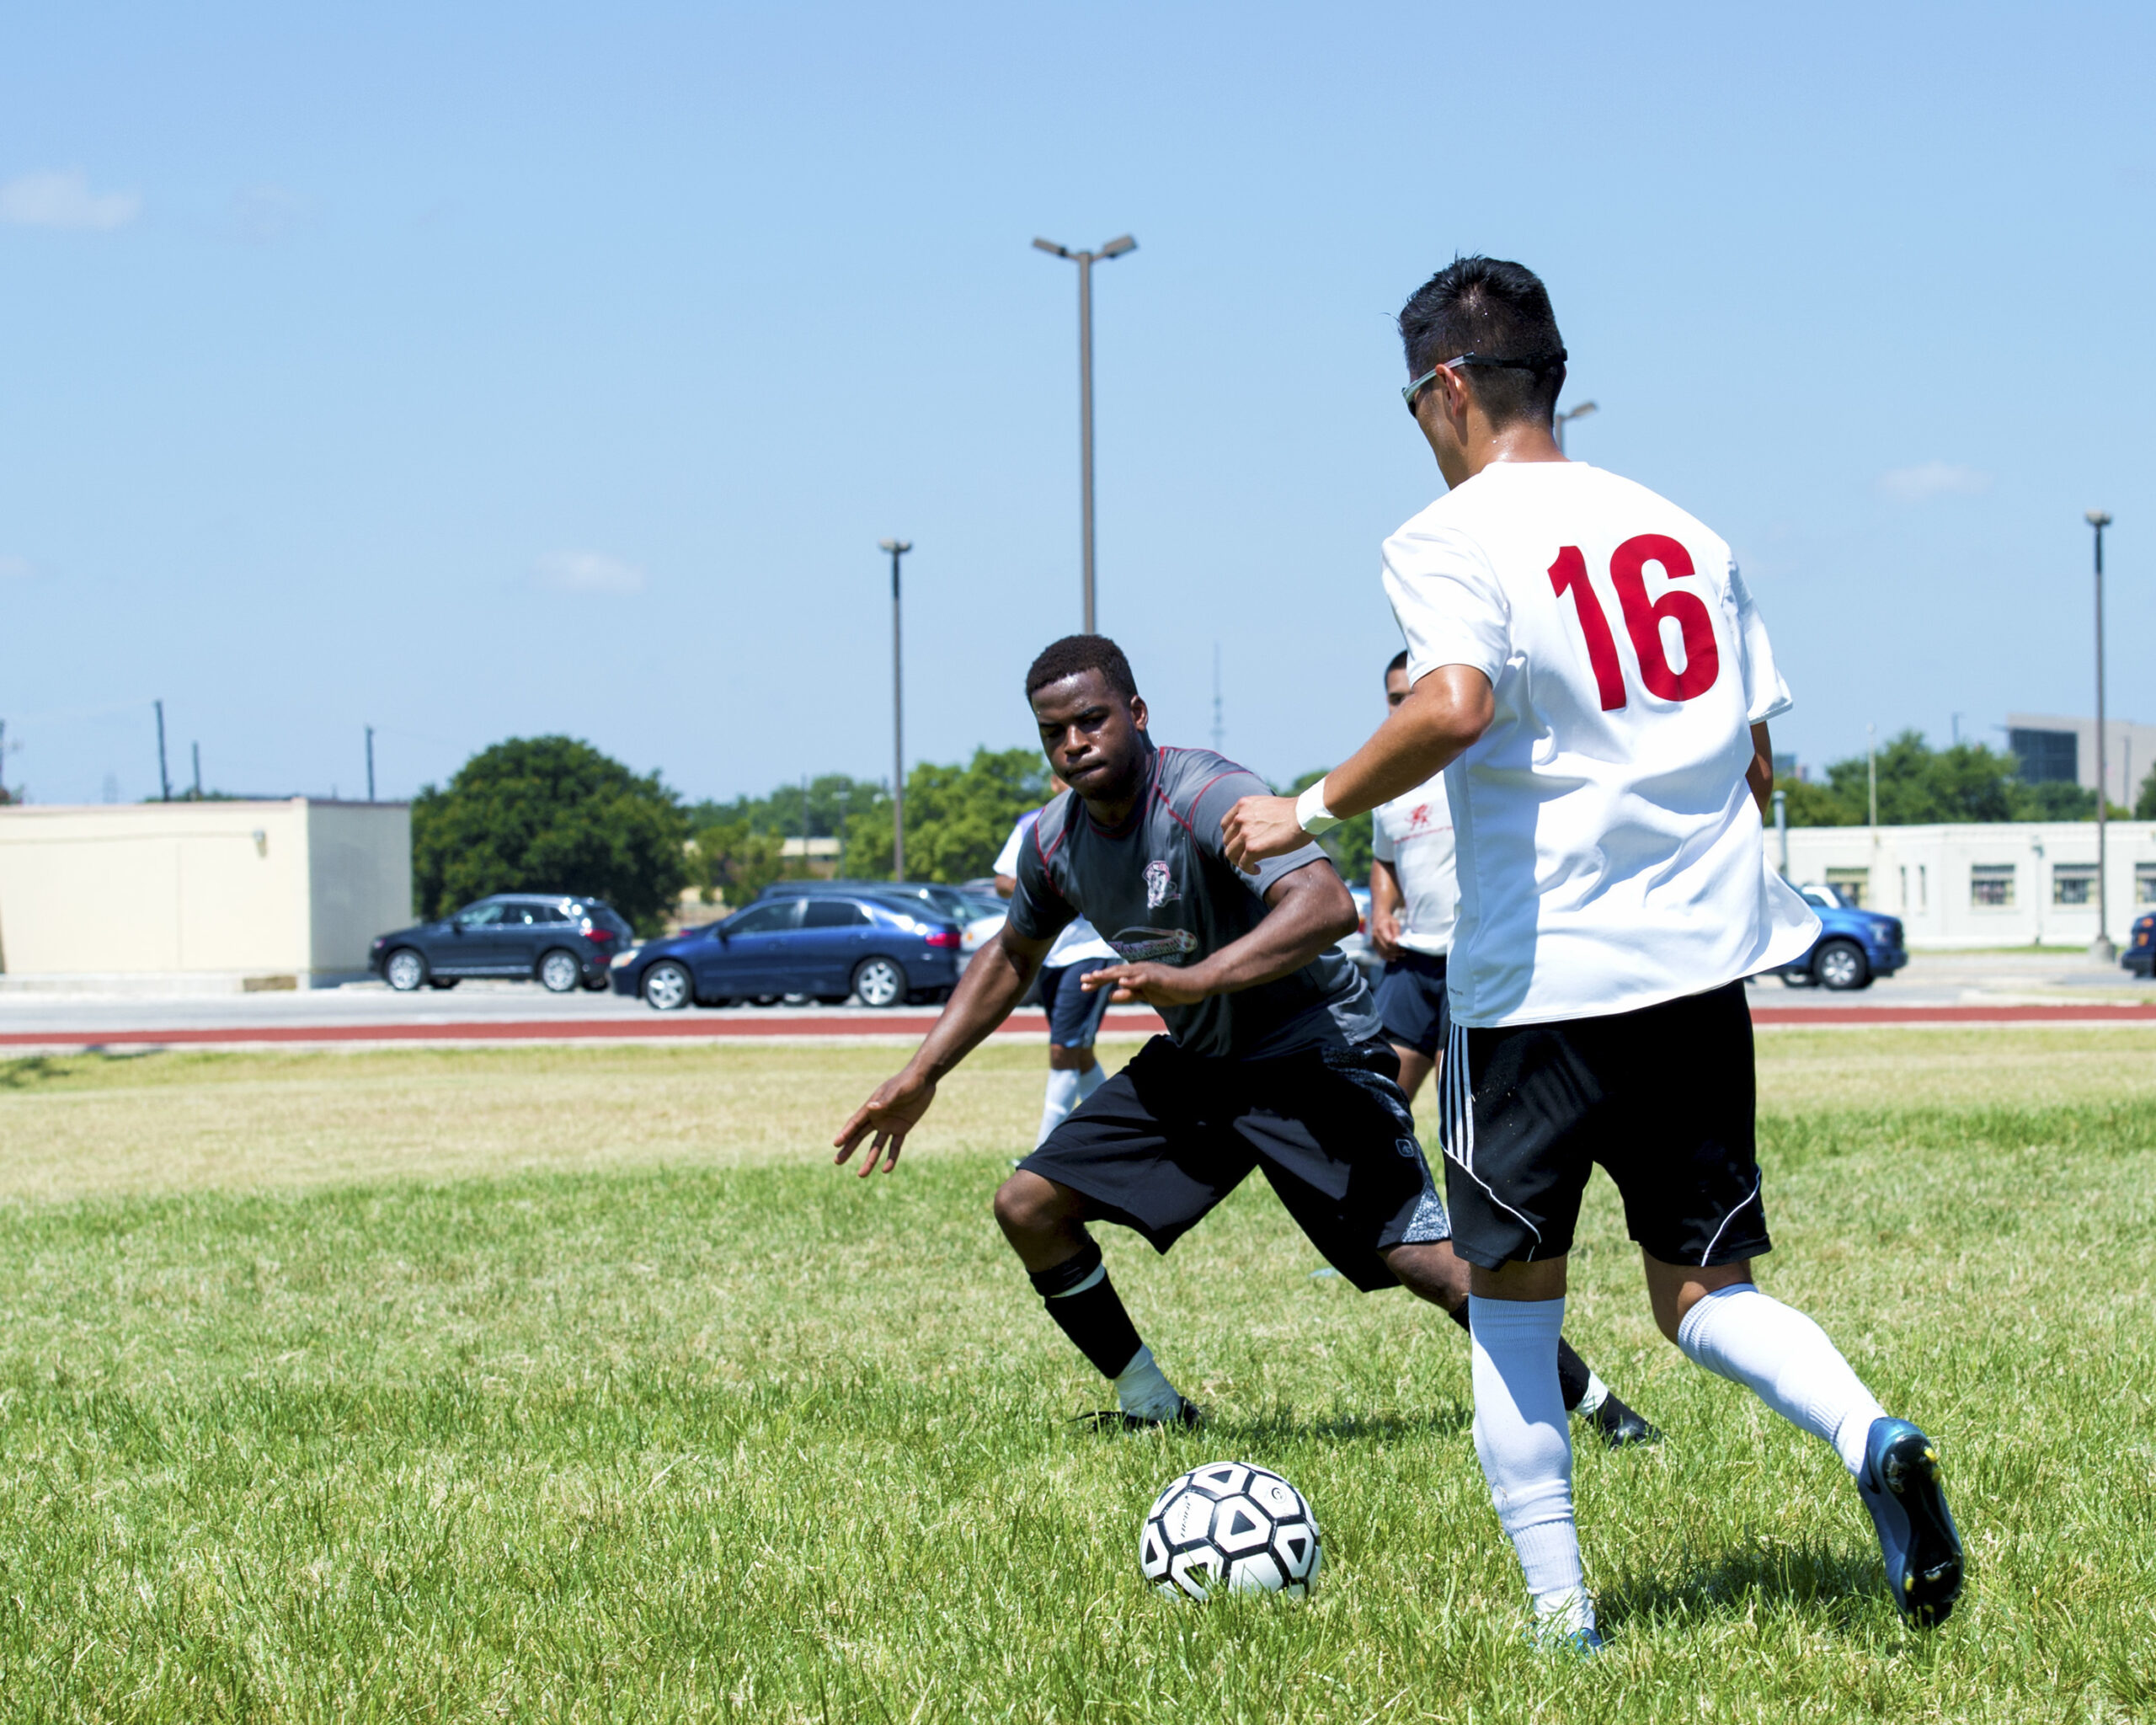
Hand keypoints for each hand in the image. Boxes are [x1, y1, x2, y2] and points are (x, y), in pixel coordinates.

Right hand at [833, 1068, 937, 1176]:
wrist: (924, 1080)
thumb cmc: (908, 1081)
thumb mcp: (897, 1091)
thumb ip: (885, 1101)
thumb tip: (871, 1108)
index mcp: (872, 1107)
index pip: (856, 1123)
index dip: (845, 1133)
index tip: (836, 1144)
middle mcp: (878, 1118)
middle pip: (860, 1136)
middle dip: (849, 1148)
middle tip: (837, 1161)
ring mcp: (889, 1124)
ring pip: (876, 1146)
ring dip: (869, 1160)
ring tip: (861, 1175)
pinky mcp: (902, 1129)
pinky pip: (895, 1146)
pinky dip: (891, 1158)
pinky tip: (885, 1170)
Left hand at [1080, 961, 1205, 1008]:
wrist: (1194, 985)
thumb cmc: (1171, 990)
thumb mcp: (1147, 996)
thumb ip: (1130, 995)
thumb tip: (1111, 995)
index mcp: (1137, 974)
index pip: (1114, 977)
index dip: (1099, 981)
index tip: (1083, 986)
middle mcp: (1141, 969)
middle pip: (1116, 972)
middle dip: (1099, 977)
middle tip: (1082, 981)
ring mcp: (1150, 972)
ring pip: (1127, 972)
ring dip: (1110, 975)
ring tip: (1096, 978)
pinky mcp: (1160, 978)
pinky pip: (1144, 978)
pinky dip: (1133, 980)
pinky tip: (1122, 982)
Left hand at [1220, 794, 1309, 873]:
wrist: (1306, 814)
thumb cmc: (1296, 812)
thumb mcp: (1269, 806)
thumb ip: (1256, 814)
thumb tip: (1256, 828)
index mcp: (1244, 804)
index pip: (1226, 824)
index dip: (1231, 837)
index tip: (1241, 844)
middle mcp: (1240, 817)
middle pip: (1227, 840)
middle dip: (1236, 850)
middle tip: (1247, 857)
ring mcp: (1245, 832)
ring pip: (1231, 853)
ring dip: (1240, 862)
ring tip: (1252, 865)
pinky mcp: (1253, 848)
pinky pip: (1243, 864)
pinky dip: (1248, 869)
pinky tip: (1257, 870)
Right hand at [1369, 906, 1402, 961]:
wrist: (1378, 919)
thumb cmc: (1388, 920)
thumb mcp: (1395, 923)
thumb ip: (1397, 932)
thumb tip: (1399, 942)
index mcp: (1381, 929)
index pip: (1389, 942)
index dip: (1397, 946)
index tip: (1404, 947)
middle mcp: (1375, 936)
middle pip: (1386, 948)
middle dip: (1396, 952)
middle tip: (1404, 952)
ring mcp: (1373, 941)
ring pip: (1383, 953)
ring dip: (1393, 955)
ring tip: (1401, 954)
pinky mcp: (1374, 945)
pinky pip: (1380, 954)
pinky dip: (1388, 957)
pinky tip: (1394, 958)